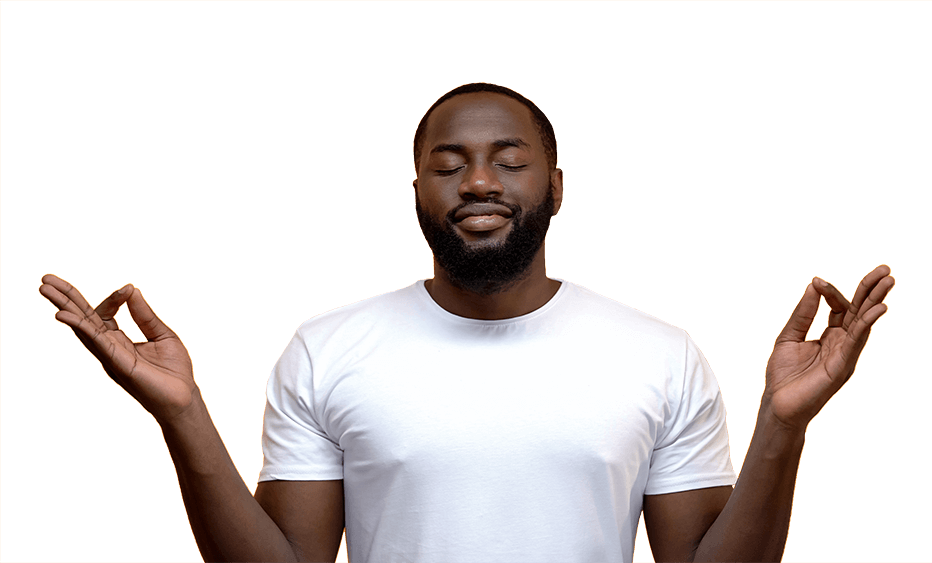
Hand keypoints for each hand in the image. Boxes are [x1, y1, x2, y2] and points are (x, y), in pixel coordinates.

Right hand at [39, 274, 197, 424]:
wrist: (184, 397)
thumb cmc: (174, 370)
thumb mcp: (162, 334)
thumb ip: (144, 315)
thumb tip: (131, 289)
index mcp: (118, 340)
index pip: (103, 313)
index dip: (113, 297)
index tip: (128, 289)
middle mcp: (109, 348)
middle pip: (82, 319)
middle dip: (64, 298)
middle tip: (45, 279)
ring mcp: (110, 356)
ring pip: (83, 328)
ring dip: (64, 307)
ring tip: (44, 288)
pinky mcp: (118, 364)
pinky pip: (96, 343)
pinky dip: (80, 327)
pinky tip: (63, 316)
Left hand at [763, 264, 894, 432]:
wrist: (778, 404)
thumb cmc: (784, 375)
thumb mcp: (789, 336)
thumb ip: (803, 313)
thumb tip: (814, 285)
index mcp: (829, 335)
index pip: (839, 306)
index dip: (831, 291)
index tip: (817, 281)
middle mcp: (841, 342)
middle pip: (860, 311)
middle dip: (871, 290)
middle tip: (885, 270)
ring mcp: (844, 354)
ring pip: (863, 322)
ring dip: (875, 301)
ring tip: (888, 281)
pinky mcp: (842, 366)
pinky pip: (857, 341)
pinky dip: (867, 324)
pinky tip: (877, 309)